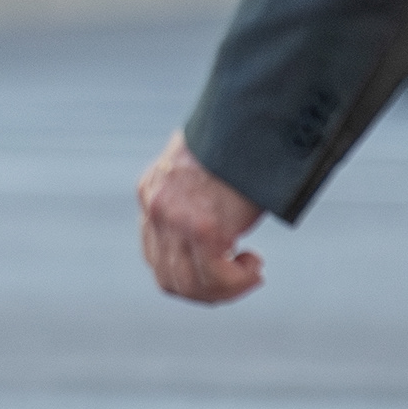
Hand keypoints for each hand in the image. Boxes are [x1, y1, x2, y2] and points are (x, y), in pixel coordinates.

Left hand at [137, 129, 266, 303]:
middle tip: (241, 279)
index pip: (156, 256)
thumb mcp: (204, 170)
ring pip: (190, 284)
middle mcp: (155, 207)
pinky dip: (238, 282)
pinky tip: (255, 265)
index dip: (191, 275)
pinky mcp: (199, 226)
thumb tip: (213, 223)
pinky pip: (214, 277)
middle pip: (169, 278)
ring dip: (225, 289)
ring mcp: (173, 218)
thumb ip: (194, 196)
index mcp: (152, 192)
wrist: (251, 118)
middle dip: (208, 291)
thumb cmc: (240, 142)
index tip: (223, 269)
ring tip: (252, 271)